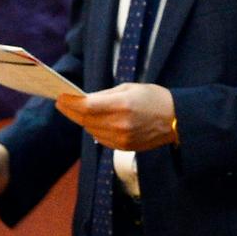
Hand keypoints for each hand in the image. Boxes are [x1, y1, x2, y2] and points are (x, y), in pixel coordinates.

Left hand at [55, 84, 177, 152]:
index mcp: (122, 105)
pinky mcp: (125, 147)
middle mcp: (120, 124)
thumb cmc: (153, 98)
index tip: (60, 96)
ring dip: (82, 121)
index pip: (86, 106)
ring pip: (91, 130)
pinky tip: (92, 123)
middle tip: (62, 103)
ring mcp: (122, 138)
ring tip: (76, 111)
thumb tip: (84, 100)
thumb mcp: (129, 88)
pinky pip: (101, 139)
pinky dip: (94, 130)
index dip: (70, 102)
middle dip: (71, 111)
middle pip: (85, 119)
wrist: (176, 119)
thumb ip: (105, 95)